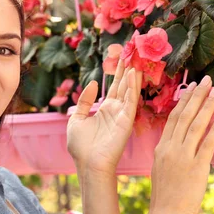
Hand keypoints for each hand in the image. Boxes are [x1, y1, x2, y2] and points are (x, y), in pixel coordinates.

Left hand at [67, 60, 142, 176]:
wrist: (87, 163)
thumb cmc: (80, 146)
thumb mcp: (76, 119)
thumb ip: (85, 101)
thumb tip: (92, 84)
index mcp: (105, 109)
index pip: (114, 86)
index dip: (118, 71)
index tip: (123, 55)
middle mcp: (116, 110)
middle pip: (124, 84)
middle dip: (129, 68)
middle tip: (134, 50)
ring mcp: (122, 115)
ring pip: (129, 90)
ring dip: (134, 74)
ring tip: (137, 58)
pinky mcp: (126, 121)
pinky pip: (130, 101)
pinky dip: (132, 87)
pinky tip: (134, 74)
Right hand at [149, 75, 213, 213]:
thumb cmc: (164, 196)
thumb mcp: (160, 169)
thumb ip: (169, 154)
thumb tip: (179, 145)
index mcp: (161, 148)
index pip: (173, 119)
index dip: (183, 102)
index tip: (191, 88)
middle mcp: (170, 148)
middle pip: (184, 116)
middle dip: (197, 96)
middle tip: (206, 80)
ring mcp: (183, 156)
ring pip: (196, 125)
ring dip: (207, 106)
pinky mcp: (196, 167)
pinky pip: (207, 143)